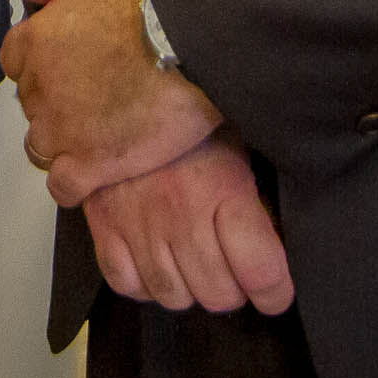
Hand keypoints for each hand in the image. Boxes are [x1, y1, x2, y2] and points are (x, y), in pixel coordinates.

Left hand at [0, 0, 220, 203]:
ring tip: (96, 137)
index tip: (70, 67)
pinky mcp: (90, 164)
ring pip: (40, 147)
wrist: (192, 42)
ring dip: (60, 143)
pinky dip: (72, 184)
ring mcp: (62, 130)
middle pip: (31, 104)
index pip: (14, 62)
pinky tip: (95, 173)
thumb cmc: (145, 3)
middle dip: (54, 102)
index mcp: (35, 42)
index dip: (41, 65)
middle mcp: (39, 88)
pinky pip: (62, 187)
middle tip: (94, 100)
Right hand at [79, 133, 293, 314]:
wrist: (118, 82)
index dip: (275, 292)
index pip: (260, 270)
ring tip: (193, 266)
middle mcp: (180, 212)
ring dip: (189, 290)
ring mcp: (137, 222)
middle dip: (233, 291)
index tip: (275, 293)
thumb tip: (273, 244)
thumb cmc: (190, 119)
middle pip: (217, 293)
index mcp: (223, 187)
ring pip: (171, 295)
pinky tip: (155, 263)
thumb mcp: (237, 147)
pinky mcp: (102, 224)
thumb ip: (254, 198)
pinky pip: (125, 283)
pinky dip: (142, 284)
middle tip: (233, 274)